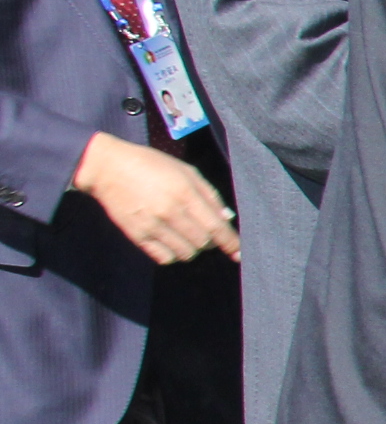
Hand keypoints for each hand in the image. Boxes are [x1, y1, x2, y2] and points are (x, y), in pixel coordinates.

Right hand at [71, 132, 238, 263]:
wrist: (107, 168)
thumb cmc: (151, 165)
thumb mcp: (186, 171)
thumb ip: (209, 195)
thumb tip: (227, 218)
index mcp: (185, 193)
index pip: (215, 227)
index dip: (230, 243)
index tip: (239, 253)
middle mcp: (170, 212)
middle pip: (203, 243)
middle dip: (211, 242)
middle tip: (206, 232)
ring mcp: (152, 226)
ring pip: (185, 254)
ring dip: (193, 249)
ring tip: (188, 236)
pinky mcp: (136, 235)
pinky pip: (164, 258)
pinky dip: (174, 255)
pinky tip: (172, 242)